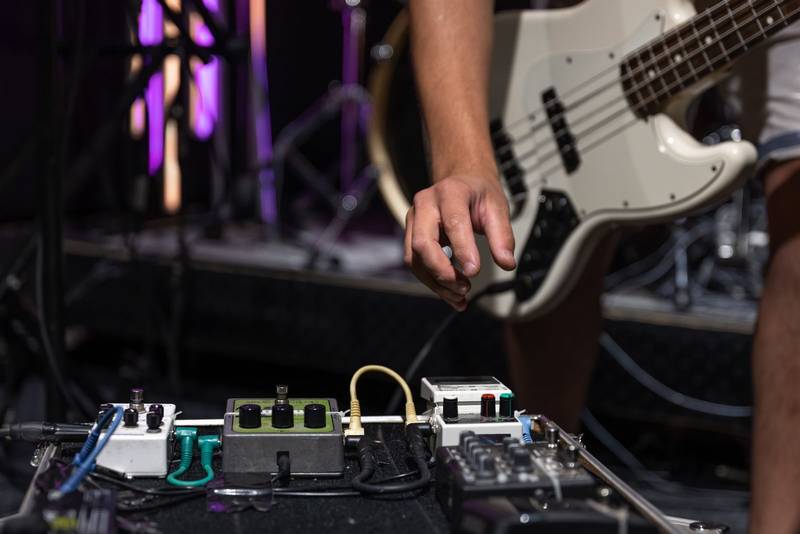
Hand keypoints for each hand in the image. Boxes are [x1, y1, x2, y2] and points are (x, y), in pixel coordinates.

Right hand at [404, 174, 515, 310]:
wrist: (461, 182)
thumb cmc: (478, 194)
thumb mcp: (497, 207)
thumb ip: (502, 236)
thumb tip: (506, 263)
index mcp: (450, 192)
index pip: (453, 222)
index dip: (462, 249)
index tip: (474, 271)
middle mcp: (425, 205)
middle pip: (422, 243)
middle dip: (442, 271)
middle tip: (465, 287)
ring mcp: (413, 221)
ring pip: (415, 259)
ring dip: (436, 283)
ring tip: (461, 296)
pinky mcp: (410, 236)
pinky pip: (416, 264)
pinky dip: (432, 284)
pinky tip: (452, 294)